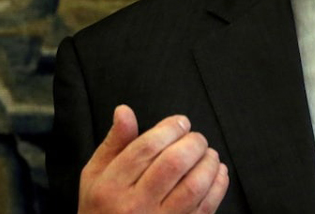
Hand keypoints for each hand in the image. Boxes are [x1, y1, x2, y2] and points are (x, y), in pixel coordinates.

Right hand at [79, 105, 228, 213]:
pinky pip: (206, 207)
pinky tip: (217, 173)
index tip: (181, 122)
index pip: (146, 147)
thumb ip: (114, 142)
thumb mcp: (96, 175)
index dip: (170, 128)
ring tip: (208, 154)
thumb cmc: (101, 208)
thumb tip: (124, 111)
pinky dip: (218, 185)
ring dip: (208, 163)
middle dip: (193, 142)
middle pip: (174, 163)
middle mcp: (134, 206)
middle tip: (197, 138)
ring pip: (194, 185)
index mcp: (111, 187)